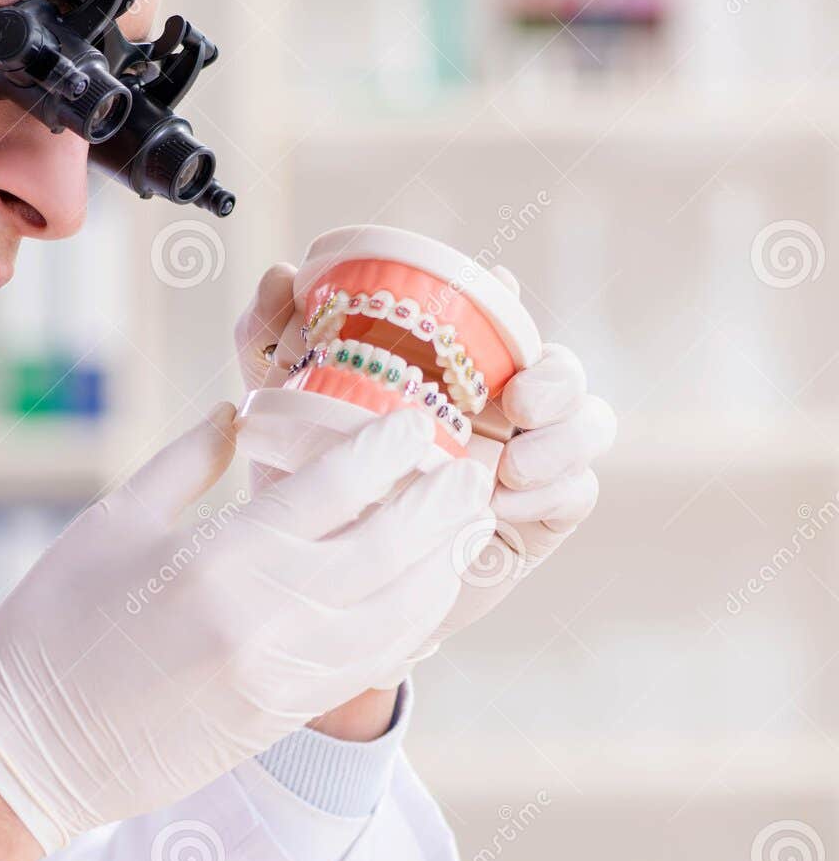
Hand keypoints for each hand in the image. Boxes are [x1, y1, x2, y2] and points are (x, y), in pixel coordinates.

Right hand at [0, 405, 492, 853]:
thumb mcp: (111, 522)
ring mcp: (280, 677)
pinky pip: (371, 664)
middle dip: (439, 505)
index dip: (385, 450)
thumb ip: (185, 462)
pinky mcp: (281, 717)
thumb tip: (238, 411)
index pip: (334, 490)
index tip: (412, 421)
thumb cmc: (52, 624)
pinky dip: (410, 623)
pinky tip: (421, 593)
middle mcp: (263, 619)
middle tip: (468, 469)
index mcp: (215, 558)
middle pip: (389, 549)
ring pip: (397, 614)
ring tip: (462, 527)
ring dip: (441, 565)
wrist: (27, 748)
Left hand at [232, 261, 615, 688]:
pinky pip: (578, 490)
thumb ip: (271, 342)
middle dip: (557, 375)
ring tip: (510, 469)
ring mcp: (527, 458)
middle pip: (562, 365)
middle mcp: (497, 405)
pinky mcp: (541, 515)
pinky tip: (502, 507)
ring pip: (590, 422)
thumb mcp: (280, 412)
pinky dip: (552, 491)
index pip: (501, 316)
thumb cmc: (308, 483)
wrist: (323, 585)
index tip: (495, 294)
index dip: (508, 301)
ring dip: (565, 437)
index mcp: (449, 369)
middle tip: (518, 402)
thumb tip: (281, 275)